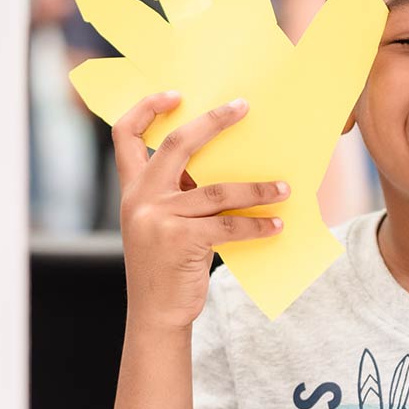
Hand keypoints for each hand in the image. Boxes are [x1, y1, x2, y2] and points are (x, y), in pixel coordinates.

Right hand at [115, 91, 288, 330]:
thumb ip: (179, 194)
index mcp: (133, 189)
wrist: (156, 315)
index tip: (174, 94)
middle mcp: (140, 198)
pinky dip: (257, 225)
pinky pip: (228, 226)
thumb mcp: (161, 223)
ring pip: (216, 191)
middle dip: (213, 121)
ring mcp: (158, 219)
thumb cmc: (166, 265)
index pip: (125, 136)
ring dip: (256, 189)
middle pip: (177, 143)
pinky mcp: (180, 241)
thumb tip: (229, 163)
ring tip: (283, 189)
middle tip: (243, 107)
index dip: (146, 109)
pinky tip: (276, 225)